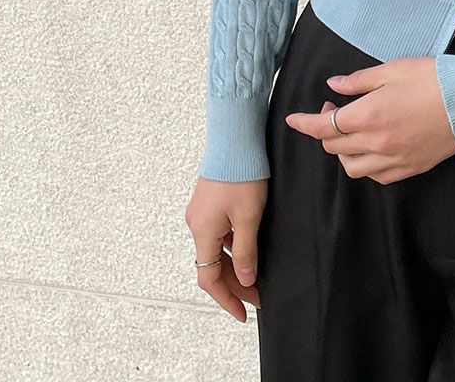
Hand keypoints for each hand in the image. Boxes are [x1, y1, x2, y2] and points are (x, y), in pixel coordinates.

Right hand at [184, 176, 266, 319]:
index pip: (209, 279)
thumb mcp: (249, 216)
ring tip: (256, 276)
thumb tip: (245, 278)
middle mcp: (196, 225)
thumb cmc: (242, 174)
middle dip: (235, 284)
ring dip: (234, 266)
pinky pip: (217, 234)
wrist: (235, 141)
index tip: (243, 313)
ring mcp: (200, 213)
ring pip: (215, 250)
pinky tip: (248, 248)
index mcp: (203, 232)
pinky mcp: (208, 203)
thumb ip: (246, 250)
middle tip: (258, 296)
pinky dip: (231, 247)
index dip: (226, 299)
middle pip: (212, 266)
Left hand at [285, 57, 454, 182]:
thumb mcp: (392, 70)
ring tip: (352, 133)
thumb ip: (359, 80)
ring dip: (343, 152)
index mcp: (368, 116)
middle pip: (334, 147)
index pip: (324, 126)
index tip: (293, 119)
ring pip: (352, 168)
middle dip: (326, 130)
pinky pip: (376, 176)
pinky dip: (366, 165)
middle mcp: (376, 143)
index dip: (305, 123)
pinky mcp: (409, 168)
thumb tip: (334, 85)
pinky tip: (372, 149)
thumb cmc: (433, 79)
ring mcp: (393, 160)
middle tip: (336, 108)